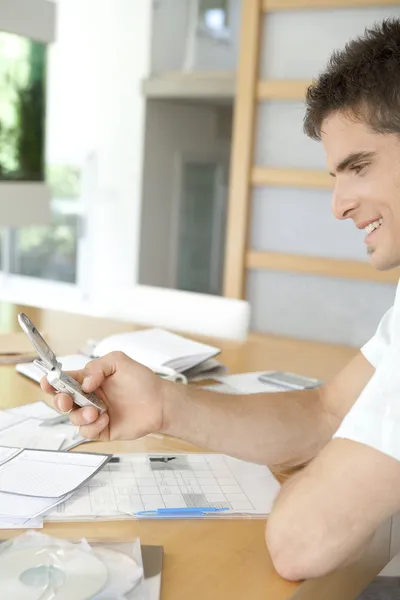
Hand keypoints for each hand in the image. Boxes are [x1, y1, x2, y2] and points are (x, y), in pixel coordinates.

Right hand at [40, 351, 168, 441]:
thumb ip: (97, 367)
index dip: (51, 382)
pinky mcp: (101, 429)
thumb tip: (83, 383)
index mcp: (88, 379)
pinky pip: (86, 432)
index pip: (64, 380)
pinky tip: (105, 419)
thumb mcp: (119, 362)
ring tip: (96, 411)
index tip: (47, 382)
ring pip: (73, 418)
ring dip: (81, 415)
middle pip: (62, 401)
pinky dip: (92, 426)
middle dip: (60, 401)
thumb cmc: (141, 380)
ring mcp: (94, 414)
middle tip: (68, 400)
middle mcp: (88, 397)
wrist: (159, 402)